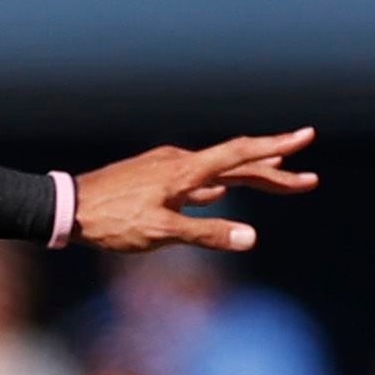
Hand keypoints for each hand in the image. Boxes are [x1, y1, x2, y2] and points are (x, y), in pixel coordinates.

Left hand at [74, 128, 316, 252]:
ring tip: (278, 178)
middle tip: (309, 181)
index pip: (240, 154)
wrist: (65, 208)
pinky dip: (217, 185)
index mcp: (186, 171)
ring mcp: (165, 168)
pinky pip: (195, 179)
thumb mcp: (160, 232)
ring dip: (248, 177)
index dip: (276, 147)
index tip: (307, 136)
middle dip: (274, 172)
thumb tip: (251, 238)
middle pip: (236, 163)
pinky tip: (219, 192)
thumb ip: (207, 234)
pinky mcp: (152, 178)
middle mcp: (180, 162)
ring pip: (216, 171)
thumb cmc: (110, 221)